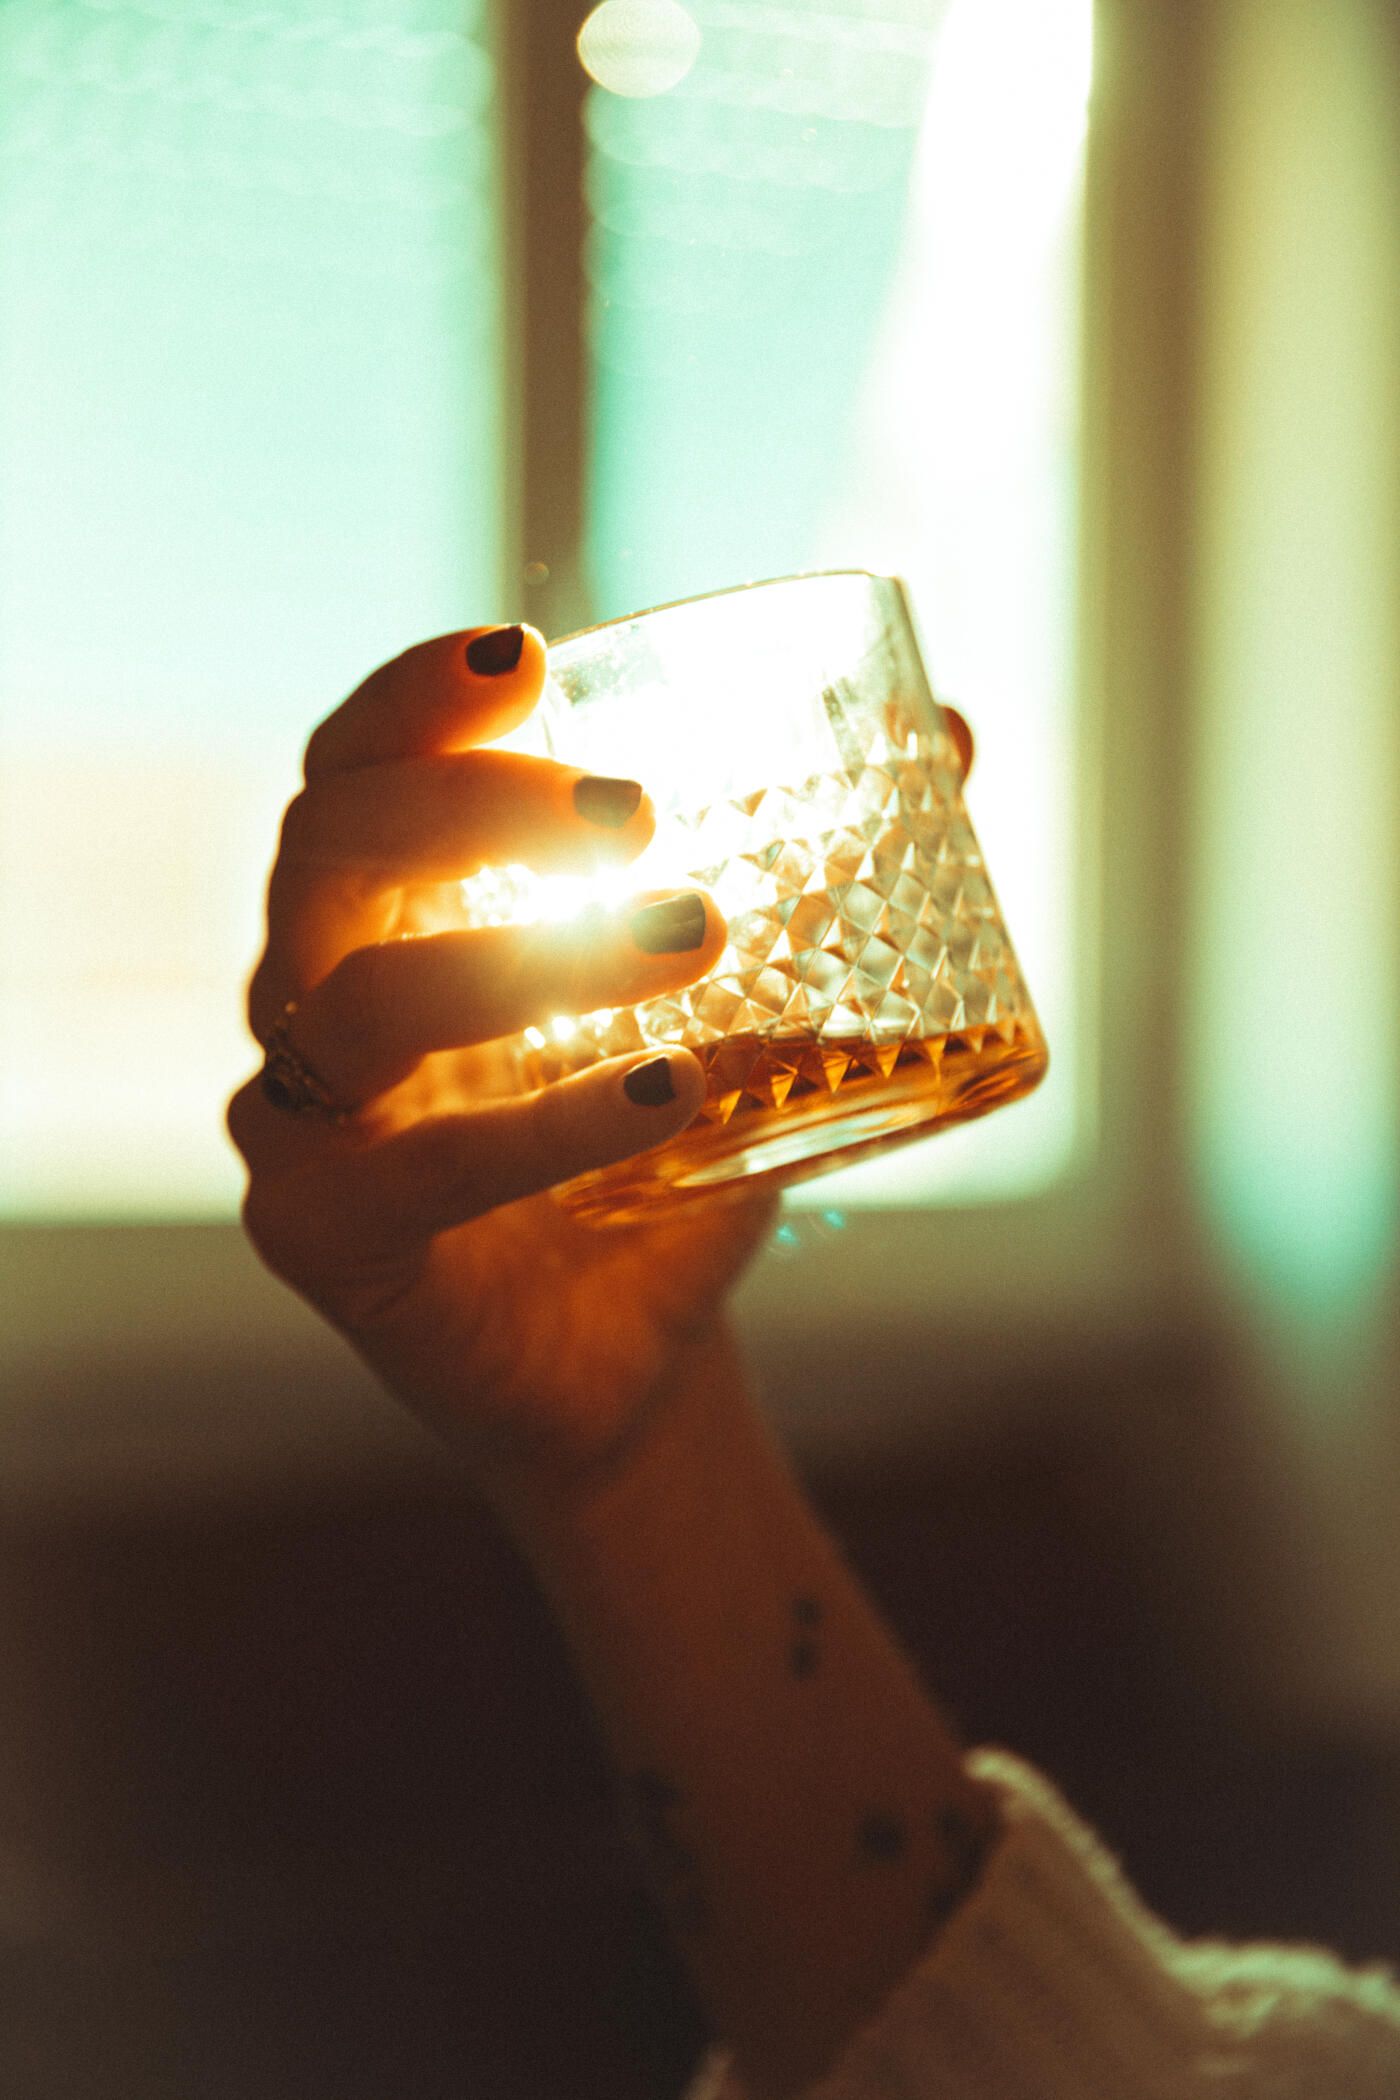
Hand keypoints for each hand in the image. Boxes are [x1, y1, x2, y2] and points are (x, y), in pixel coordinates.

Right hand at [227, 625, 778, 1488]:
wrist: (629, 1361)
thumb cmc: (662, 1159)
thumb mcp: (744, 1002)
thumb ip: (819, 875)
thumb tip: (955, 732)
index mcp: (389, 916)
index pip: (355, 771)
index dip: (417, 701)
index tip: (530, 658)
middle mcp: (318, 998)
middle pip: (329, 847)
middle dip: (473, 806)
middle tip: (639, 811)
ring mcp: (301, 1124)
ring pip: (359, 1002)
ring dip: (521, 956)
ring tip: (694, 935)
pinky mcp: (323, 1241)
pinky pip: (420, 1168)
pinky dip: (548, 1125)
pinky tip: (675, 1089)